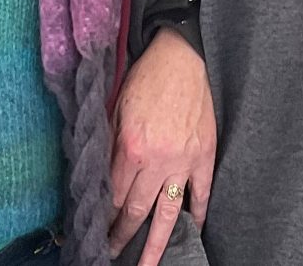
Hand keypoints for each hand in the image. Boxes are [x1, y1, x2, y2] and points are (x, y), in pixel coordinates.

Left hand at [108, 27, 215, 264]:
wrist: (181, 56)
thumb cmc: (146, 76)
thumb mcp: (117, 106)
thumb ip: (110, 142)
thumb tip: (102, 174)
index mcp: (131, 146)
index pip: (115, 195)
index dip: (105, 217)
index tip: (98, 233)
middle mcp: (157, 159)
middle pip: (137, 210)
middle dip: (123, 236)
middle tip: (113, 256)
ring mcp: (183, 160)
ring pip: (168, 212)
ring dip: (157, 244)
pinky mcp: (204, 154)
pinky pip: (201, 193)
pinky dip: (197, 214)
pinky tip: (192, 232)